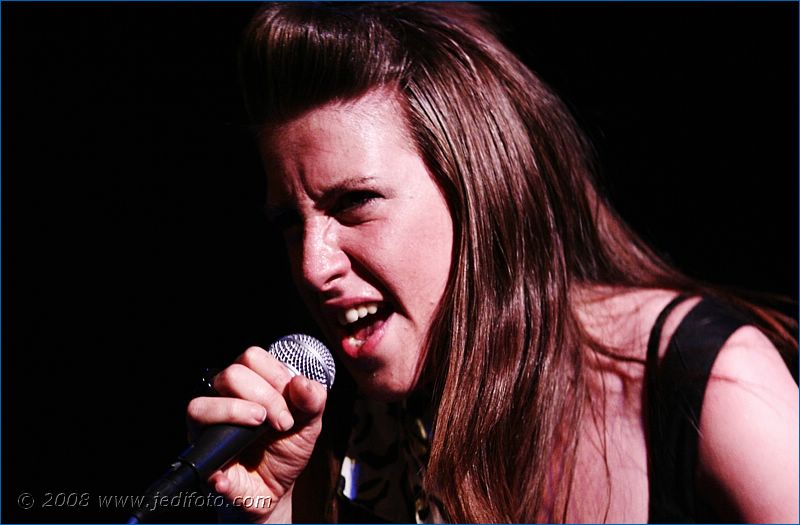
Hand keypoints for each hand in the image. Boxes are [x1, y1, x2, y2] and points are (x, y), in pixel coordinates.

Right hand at [186, 346, 327, 522]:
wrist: (278, 488)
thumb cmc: (287, 447)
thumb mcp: (310, 423)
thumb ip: (313, 400)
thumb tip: (301, 383)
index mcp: (250, 384)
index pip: (251, 357)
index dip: (275, 375)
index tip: (292, 403)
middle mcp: (224, 399)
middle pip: (230, 375)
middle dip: (264, 397)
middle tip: (282, 423)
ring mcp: (208, 428)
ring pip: (200, 406)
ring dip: (234, 413)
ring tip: (259, 426)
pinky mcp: (201, 457)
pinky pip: (196, 453)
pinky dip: (216, 466)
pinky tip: (231, 475)